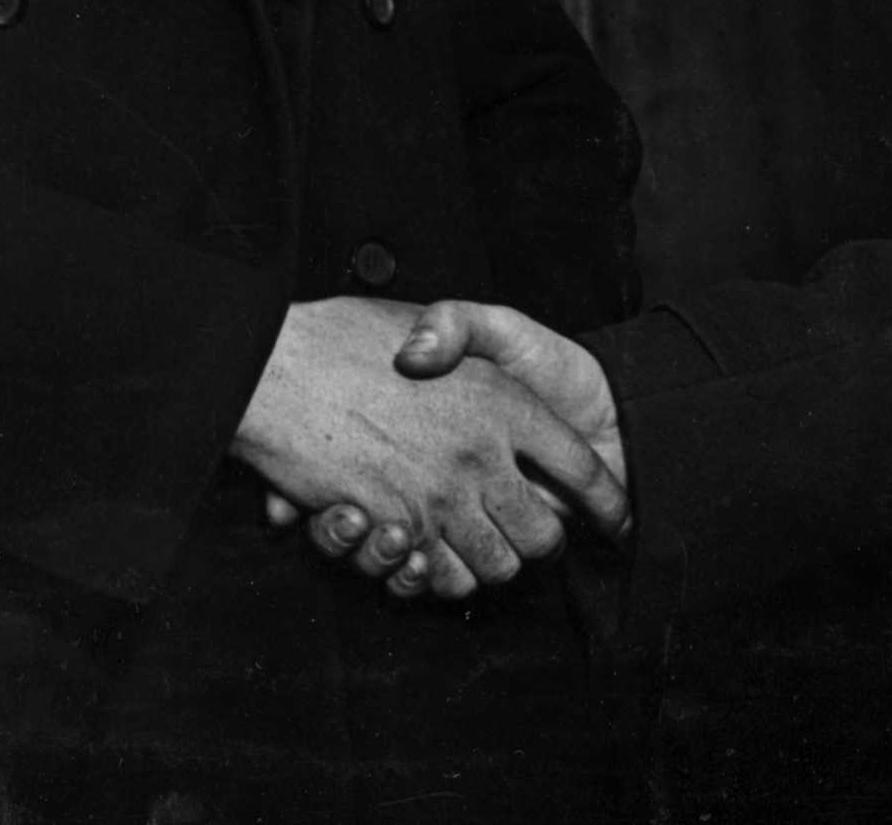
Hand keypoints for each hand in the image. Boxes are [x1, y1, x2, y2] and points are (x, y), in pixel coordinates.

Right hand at [233, 295, 626, 600]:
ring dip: (491, 564)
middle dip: (542, 544)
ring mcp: (437, 497)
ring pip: (493, 566)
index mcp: (505, 402)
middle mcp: (480, 455)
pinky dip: (434, 576)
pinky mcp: (392, 526)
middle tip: (531, 532)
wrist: (275, 364)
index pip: (582, 468)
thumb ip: (478, 335)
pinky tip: (424, 551)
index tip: (616, 518)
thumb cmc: (357, 334)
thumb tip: (504, 390)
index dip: (605, 500)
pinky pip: (434, 577)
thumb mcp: (437, 313)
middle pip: (542, 537)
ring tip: (478, 542)